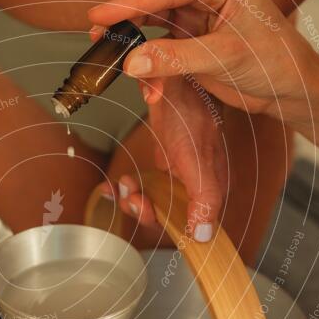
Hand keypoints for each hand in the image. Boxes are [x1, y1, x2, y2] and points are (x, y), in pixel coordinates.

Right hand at [88, 0, 318, 117]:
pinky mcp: (188, 30)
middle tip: (100, 37)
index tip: (98, 17)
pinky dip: (146, 58)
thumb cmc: (273, 63)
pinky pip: (154, 37)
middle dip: (122, 10)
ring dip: (130, 35)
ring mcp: (195, 7)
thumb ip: (176, 59)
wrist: (289, 86)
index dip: (127, 2)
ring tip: (116, 60)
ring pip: (147, 9)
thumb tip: (131, 63)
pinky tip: (148, 84)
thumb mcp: (224, 59)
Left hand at [98, 76, 226, 241]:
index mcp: (208, 189)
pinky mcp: (165, 160)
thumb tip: (203, 236)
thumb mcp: (197, 163)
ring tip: (123, 184)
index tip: (141, 206)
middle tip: (128, 193)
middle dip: (141, 207)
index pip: (185, 223)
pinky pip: (144, 184)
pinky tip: (110, 187)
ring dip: (132, 197)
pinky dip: (126, 188)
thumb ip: (204, 199)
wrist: (178, 81)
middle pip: (164, 214)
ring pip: (152, 200)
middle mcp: (194, 183)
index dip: (159, 221)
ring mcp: (178, 172)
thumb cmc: (191, 116)